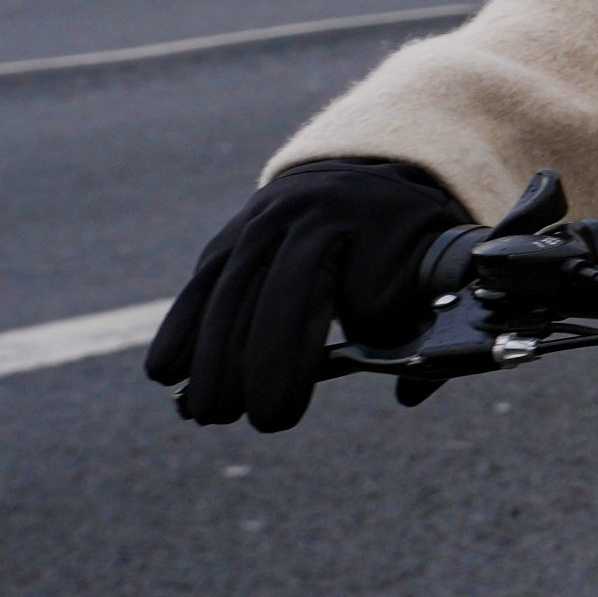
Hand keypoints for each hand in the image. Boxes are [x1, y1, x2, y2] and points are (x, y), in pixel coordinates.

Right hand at [144, 159, 471, 431]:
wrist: (368, 175)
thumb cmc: (408, 241)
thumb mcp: (432, 269)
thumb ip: (425, 327)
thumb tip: (410, 395)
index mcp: (359, 215)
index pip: (315, 290)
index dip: (289, 358)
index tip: (279, 413)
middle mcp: (301, 210)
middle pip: (263, 293)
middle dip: (246, 363)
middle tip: (242, 421)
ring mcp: (259, 219)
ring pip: (225, 291)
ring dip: (207, 357)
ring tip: (204, 413)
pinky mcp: (230, 236)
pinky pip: (201, 284)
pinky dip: (182, 329)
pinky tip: (165, 373)